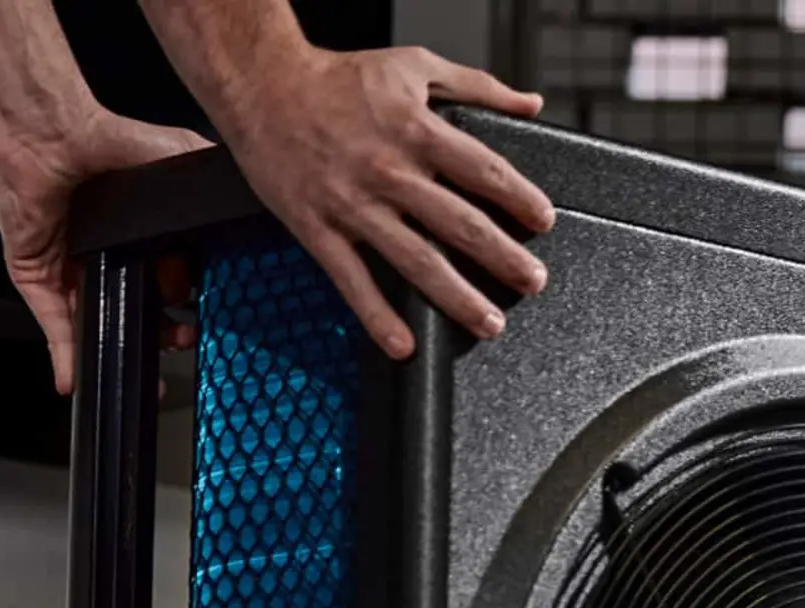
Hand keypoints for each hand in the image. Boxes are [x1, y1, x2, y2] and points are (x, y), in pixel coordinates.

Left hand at [0, 108, 210, 392]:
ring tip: (150, 371)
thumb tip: (258, 193)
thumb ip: (210, 179)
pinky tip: (79, 382)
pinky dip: (67, 357)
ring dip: (125, 353)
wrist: (57, 134)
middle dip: (164, 337)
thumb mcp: (180, 157)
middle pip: (139, 312)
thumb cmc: (111, 138)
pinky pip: (55, 326)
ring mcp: (72, 270)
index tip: (204, 318)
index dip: (186, 307)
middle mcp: (106, 256)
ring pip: (102, 326)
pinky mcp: (39, 278)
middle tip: (185, 340)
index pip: (168, 286)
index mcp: (138, 237)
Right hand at [217, 44, 555, 359]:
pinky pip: (352, 280)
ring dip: (458, 297)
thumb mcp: (416, 65)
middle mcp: (390, 172)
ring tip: (491, 322)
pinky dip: (378, 317)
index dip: (520, 199)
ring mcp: (354, 205)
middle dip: (504, 258)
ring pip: (416, 260)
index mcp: (418, 131)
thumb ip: (479, 86)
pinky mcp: (318, 229)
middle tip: (533, 282)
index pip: (484, 171)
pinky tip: (404, 345)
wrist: (261, 83)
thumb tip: (531, 104)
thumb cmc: (339, 77)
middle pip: (460, 223)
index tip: (544, 221)